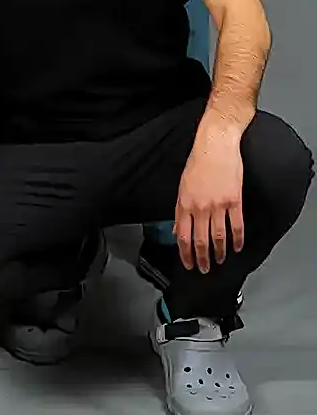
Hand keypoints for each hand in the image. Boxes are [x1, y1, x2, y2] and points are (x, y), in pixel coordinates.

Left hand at [175, 123, 244, 272]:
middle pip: (200, 241)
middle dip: (201, 259)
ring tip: (219, 261)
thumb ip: (180, 210)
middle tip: (203, 269)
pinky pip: (236, 226)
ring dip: (219, 253)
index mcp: (185, 203)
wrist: (215, 144)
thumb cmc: (198, 161)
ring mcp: (218, 205)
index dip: (185, 254)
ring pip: (219, 237)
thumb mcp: (182, 186)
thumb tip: (177, 230)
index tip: (188, 264)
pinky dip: (237, 240)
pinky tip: (237, 247)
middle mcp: (200, 207)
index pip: (183, 236)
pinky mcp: (234, 201)